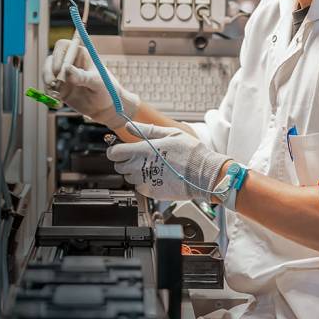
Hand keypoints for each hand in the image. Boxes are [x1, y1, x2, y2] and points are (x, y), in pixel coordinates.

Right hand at [41, 39, 139, 127]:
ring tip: (56, 96)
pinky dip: (49, 95)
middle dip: (48, 71)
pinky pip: (48, 88)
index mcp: (80, 54)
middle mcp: (69, 62)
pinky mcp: (59, 87)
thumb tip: (67, 69)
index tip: (59, 69)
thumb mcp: (97, 82)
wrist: (104, 107)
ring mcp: (62, 75)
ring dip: (47, 84)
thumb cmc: (106, 90)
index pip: (63, 46)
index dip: (58, 55)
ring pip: (47, 74)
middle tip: (51, 84)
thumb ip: (83, 76)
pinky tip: (58, 104)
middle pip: (51, 60)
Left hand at [107, 123, 230, 201]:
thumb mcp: (170, 133)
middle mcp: (140, 167)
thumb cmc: (191, 153)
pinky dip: (144, 183)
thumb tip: (130, 126)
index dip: (115, 151)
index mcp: (143, 151)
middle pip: (119, 166)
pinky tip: (157, 177)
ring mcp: (145, 181)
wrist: (204, 174)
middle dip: (125, 161)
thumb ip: (147, 130)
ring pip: (129, 178)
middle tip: (139, 158)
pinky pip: (139, 187)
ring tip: (151, 167)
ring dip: (135, 173)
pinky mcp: (151, 192)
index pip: (114, 153)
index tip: (120, 150)